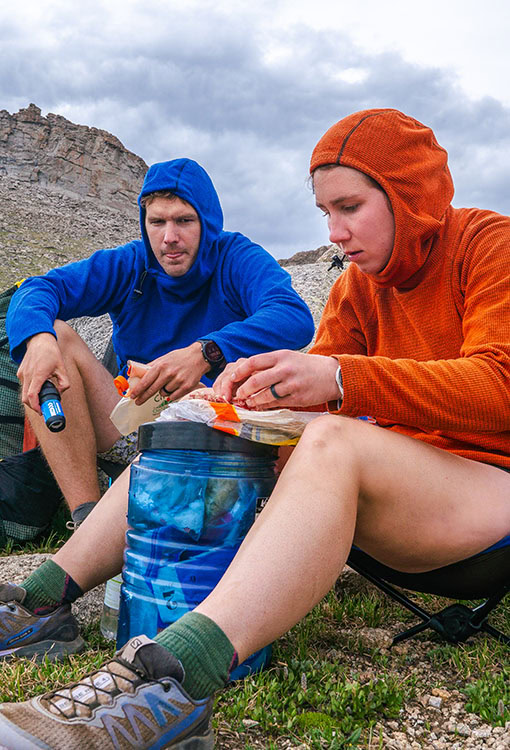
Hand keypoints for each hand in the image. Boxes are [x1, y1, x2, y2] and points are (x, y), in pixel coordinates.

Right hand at [17, 333, 69, 413]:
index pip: (32, 396)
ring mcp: (22, 374)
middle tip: (43, 408)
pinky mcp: (20, 372)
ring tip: (43, 397)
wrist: (39, 339)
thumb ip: (64, 383)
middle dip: (34, 406)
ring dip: (32, 398)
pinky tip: (39, 387)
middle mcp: (28, 375)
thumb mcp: (62, 368)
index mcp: (38, 375)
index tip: (42, 411)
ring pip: (24, 392)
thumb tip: (60, 393)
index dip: (36, 407)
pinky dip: (30, 390)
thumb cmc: (51, 352)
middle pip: (25, 398)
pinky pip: (24, 385)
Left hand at [128, 343, 209, 404]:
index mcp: (161, 366)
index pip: (145, 381)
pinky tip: (175, 387)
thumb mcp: (164, 358)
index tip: (132, 395)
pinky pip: (173, 396)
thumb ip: (152, 366)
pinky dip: (172, 394)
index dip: (137, 390)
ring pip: (164, 393)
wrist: (198, 356)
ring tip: (169, 383)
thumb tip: (139, 373)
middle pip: (152, 390)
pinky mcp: (186, 387)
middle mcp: (168, 374)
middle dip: (143, 397)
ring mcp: (178, 381)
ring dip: (163, 391)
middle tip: (138, 402)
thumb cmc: (180, 357)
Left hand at [213, 350, 340, 408]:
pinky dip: (265, 406)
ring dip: (253, 400)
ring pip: (265, 395)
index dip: (240, 371)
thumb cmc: (306, 366)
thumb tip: (247, 373)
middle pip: (256, 380)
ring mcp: (292, 384)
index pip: (254, 362)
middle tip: (239, 395)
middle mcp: (286, 369)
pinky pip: (276, 404)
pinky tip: (260, 406)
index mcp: (281, 356)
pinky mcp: (297, 397)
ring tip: (248, 402)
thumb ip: (270, 364)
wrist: (332, 374)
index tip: (232, 377)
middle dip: (244, 390)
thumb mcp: (288, 358)